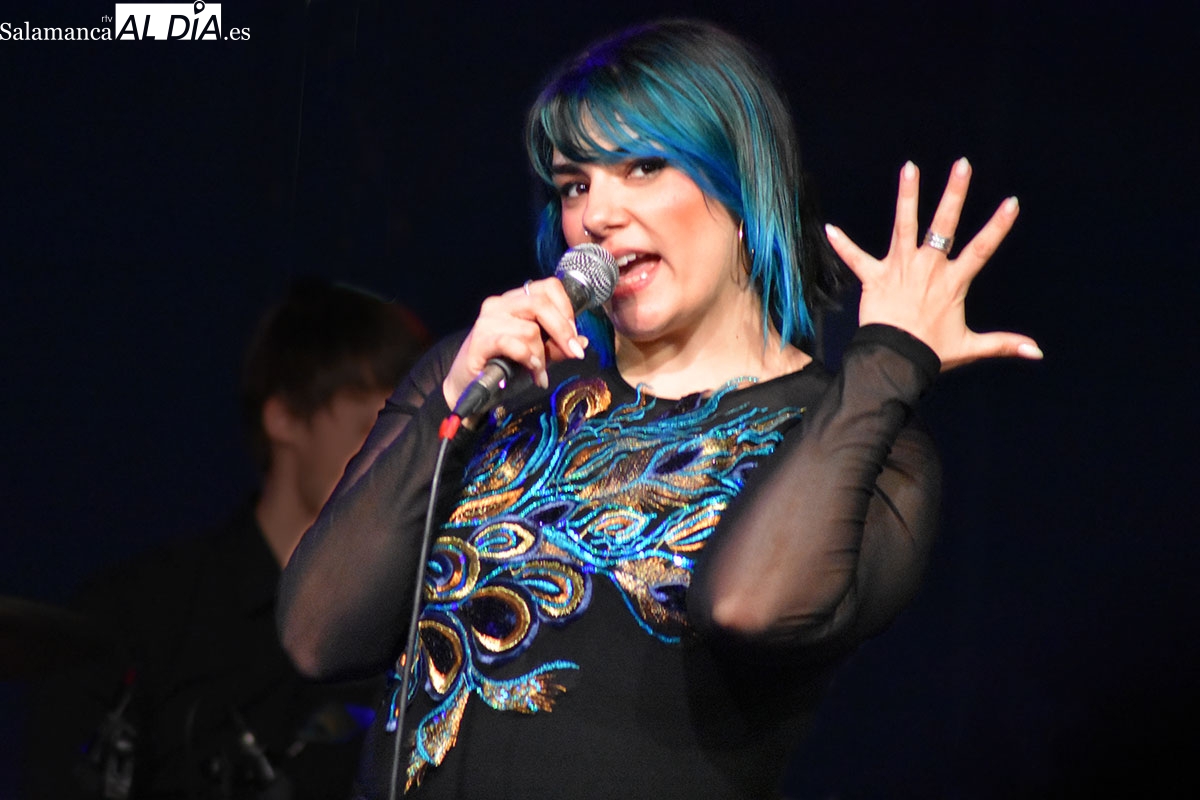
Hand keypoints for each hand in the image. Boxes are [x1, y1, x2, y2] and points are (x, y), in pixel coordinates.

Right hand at [443, 277, 588, 410]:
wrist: (468, 387)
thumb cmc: (502, 368)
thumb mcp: (537, 356)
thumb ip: (556, 348)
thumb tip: (582, 341)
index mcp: (516, 301)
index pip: (548, 287)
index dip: (566, 308)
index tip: (575, 335)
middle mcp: (501, 304)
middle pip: (541, 303)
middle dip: (563, 330)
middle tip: (574, 352)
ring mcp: (488, 320)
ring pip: (530, 329)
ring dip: (541, 355)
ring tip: (539, 372)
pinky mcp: (480, 339)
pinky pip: (513, 343)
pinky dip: (528, 359)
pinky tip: (531, 371)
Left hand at [825, 158, 1041, 370]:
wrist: (894, 362)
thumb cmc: (930, 354)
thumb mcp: (970, 347)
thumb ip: (1003, 344)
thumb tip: (1037, 352)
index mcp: (953, 282)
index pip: (982, 249)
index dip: (998, 226)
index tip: (1011, 202)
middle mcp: (928, 269)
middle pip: (944, 225)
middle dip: (954, 193)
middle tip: (962, 165)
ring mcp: (900, 270)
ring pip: (904, 226)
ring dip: (907, 196)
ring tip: (909, 167)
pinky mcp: (874, 279)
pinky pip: (855, 258)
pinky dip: (842, 245)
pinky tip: (829, 228)